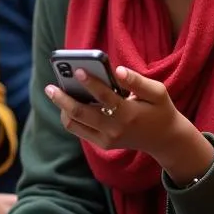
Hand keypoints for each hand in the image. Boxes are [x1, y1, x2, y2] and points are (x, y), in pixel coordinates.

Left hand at [45, 66, 208, 174]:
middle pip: (81, 113)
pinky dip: (70, 116)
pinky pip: (78, 129)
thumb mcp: (157, 92)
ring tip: (56, 92)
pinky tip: (68, 102)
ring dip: (63, 108)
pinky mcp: (102, 144)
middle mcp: (115, 129)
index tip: (77, 70)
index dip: (90, 82)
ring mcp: (107, 139)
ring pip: (74, 124)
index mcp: (129, 114)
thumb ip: (138, 81)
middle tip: (49, 86)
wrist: (164, 139)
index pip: (105, 97)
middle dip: (63, 99)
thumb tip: (118, 70)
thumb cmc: (159, 109)